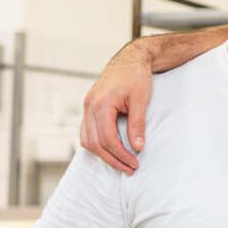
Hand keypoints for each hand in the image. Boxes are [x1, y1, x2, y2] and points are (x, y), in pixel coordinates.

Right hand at [80, 44, 152, 174]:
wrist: (130, 59)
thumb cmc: (137, 76)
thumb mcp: (141, 99)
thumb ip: (138, 124)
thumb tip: (137, 148)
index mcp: (101, 104)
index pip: (107, 139)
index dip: (120, 155)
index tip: (134, 164)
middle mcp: (89, 106)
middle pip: (94, 143)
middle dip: (112, 159)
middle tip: (129, 169)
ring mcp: (87, 106)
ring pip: (86, 140)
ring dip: (102, 154)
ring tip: (121, 162)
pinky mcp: (89, 107)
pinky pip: (87, 132)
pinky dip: (97, 143)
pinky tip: (111, 150)